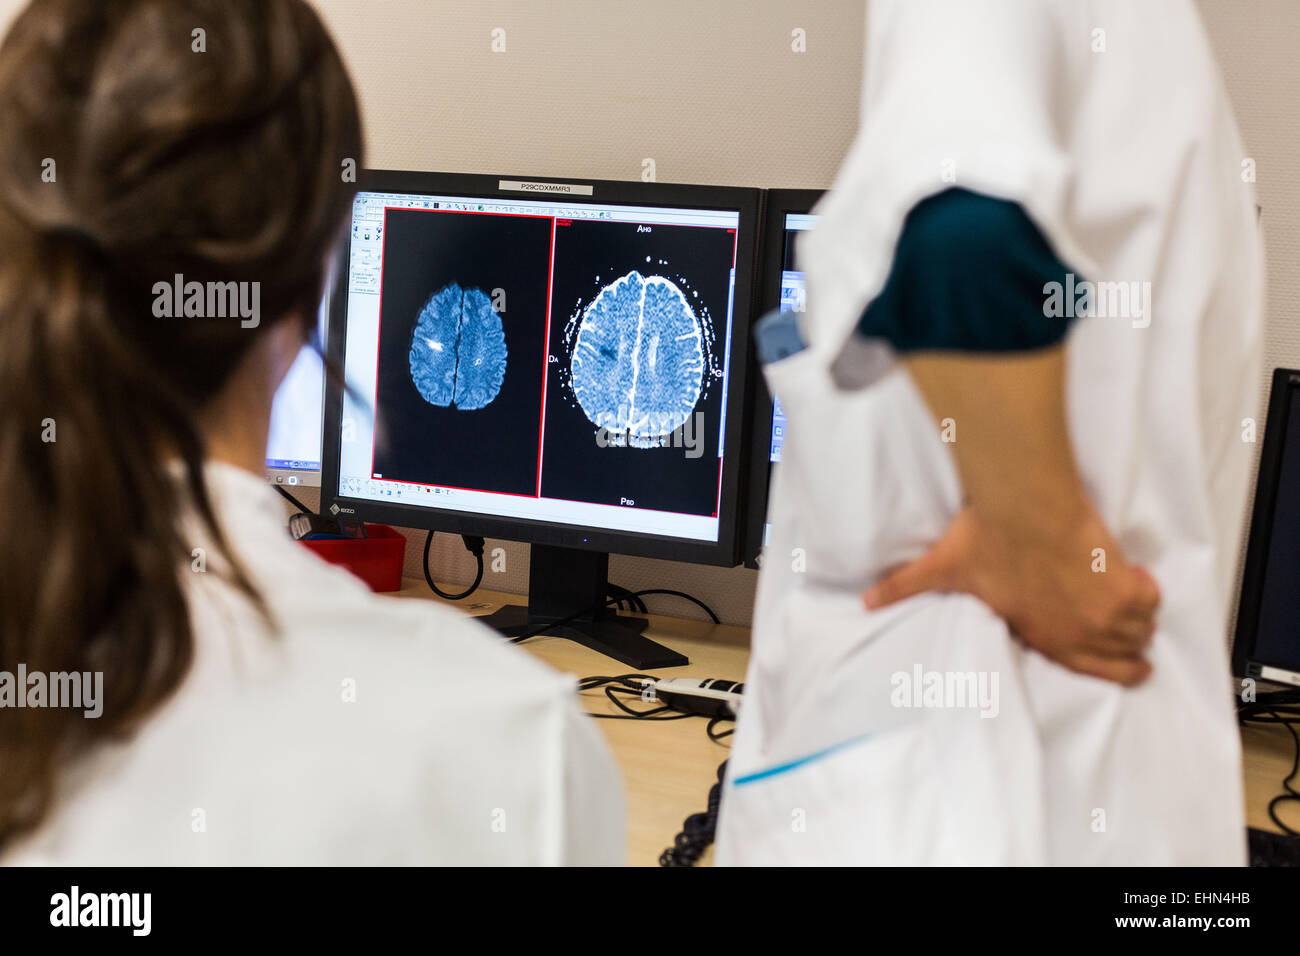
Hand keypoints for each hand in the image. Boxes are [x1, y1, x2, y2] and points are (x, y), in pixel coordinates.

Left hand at [862, 503, 1159, 685]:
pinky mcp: (1124, 582)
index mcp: (1043, 637)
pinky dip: (1146, 586)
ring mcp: (1104, 612)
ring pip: (1143, 628)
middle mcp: (1078, 634)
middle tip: (1120, 625)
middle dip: (1126, 644)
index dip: (1108, 668)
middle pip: (1128, 657)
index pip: (1093, 674)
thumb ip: (903, 589)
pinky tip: (1130, 570)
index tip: (1113, 656)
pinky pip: (1153, 598)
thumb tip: (864, 601)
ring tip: (1121, 594)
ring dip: (1135, 614)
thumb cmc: (982, 538)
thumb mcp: (939, 570)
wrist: (1021, 506)